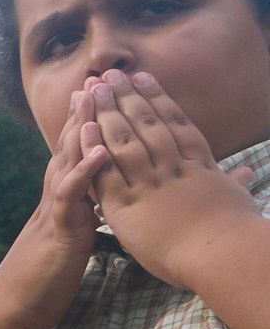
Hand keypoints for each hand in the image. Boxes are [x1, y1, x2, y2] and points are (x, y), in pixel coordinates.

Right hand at [0, 78, 110, 328]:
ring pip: (67, 163)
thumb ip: (80, 223)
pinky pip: (70, 196)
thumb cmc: (40, 283)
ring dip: (81, 130)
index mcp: (59, 204)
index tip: (99, 96)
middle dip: (84, 114)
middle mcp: (54, 201)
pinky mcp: (58, 231)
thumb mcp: (67, 246)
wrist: (10, 310)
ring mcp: (54, 213)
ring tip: (95, 99)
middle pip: (69, 148)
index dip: (86, 126)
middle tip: (95, 80)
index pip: (73, 156)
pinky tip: (99, 151)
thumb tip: (97, 213)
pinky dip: (84, 172)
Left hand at [88, 69, 264, 293]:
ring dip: (107, 113)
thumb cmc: (235, 232)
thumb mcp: (237, 200)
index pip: (176, 124)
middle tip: (110, 74)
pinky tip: (83, 129)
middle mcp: (173, 168)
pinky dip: (94, 149)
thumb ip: (234, 183)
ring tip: (94, 89)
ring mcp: (150, 184)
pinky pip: (106, 172)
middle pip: (147, 125)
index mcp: (199, 166)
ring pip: (125, 141)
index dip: (158, 99)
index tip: (144, 79)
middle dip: (127, 97)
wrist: (222, 253)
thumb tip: (245, 172)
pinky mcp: (128, 206)